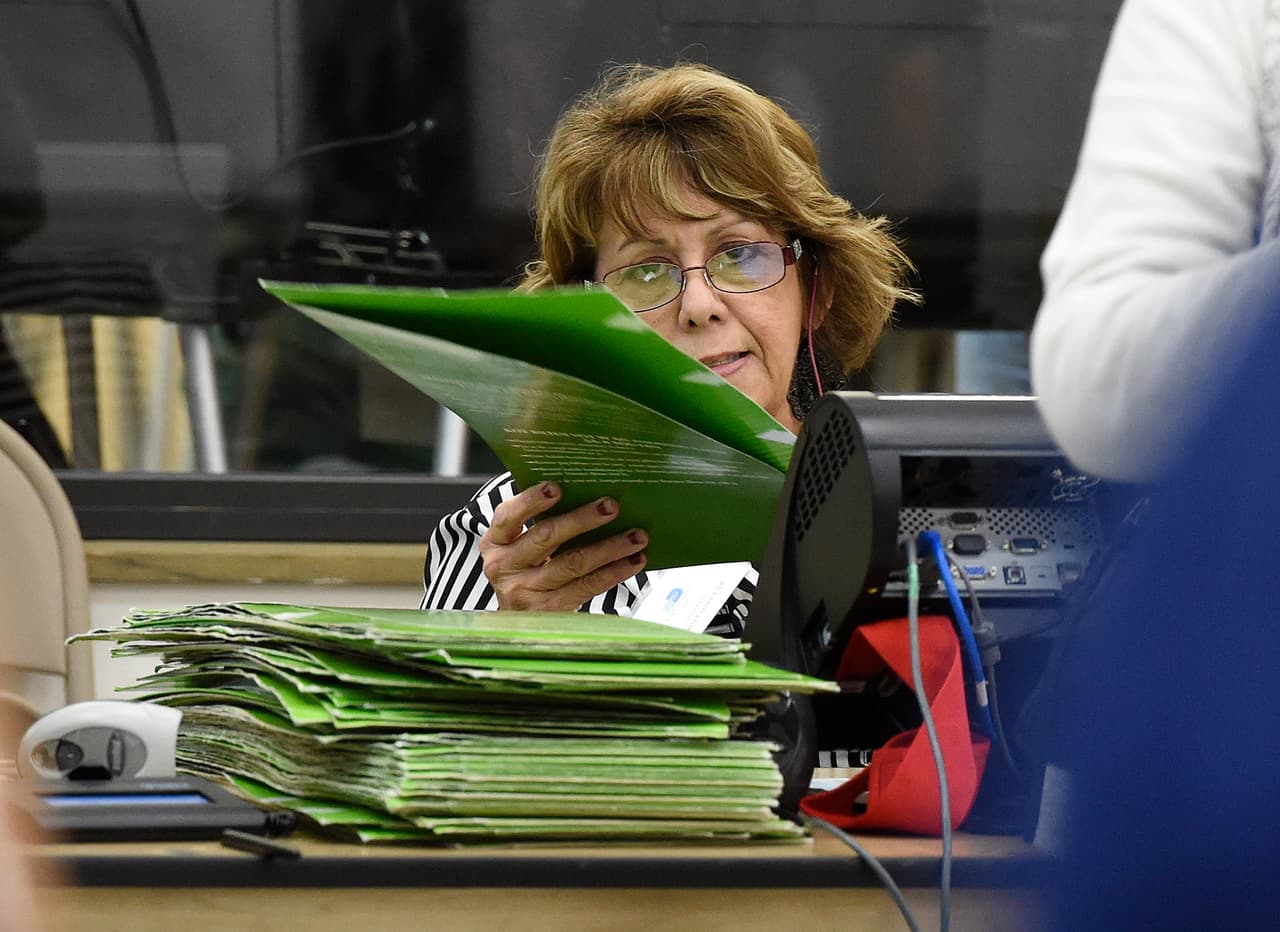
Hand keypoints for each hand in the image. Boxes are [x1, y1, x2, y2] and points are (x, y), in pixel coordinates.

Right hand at [479, 481, 647, 610]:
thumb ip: (540, 523)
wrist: (518, 622)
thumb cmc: (528, 570)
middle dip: (582, 519)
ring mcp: (524, 591)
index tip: (557, 487)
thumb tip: (588, 494)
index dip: (532, 501)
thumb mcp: (520, 546)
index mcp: (495, 542)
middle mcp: (504, 566)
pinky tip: (633, 561)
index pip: (508, 516)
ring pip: (573, 563)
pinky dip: (613, 572)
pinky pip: (586, 586)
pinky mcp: (548, 610)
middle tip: (611, 506)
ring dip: (609, 547)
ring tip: (636, 536)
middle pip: (546, 537)